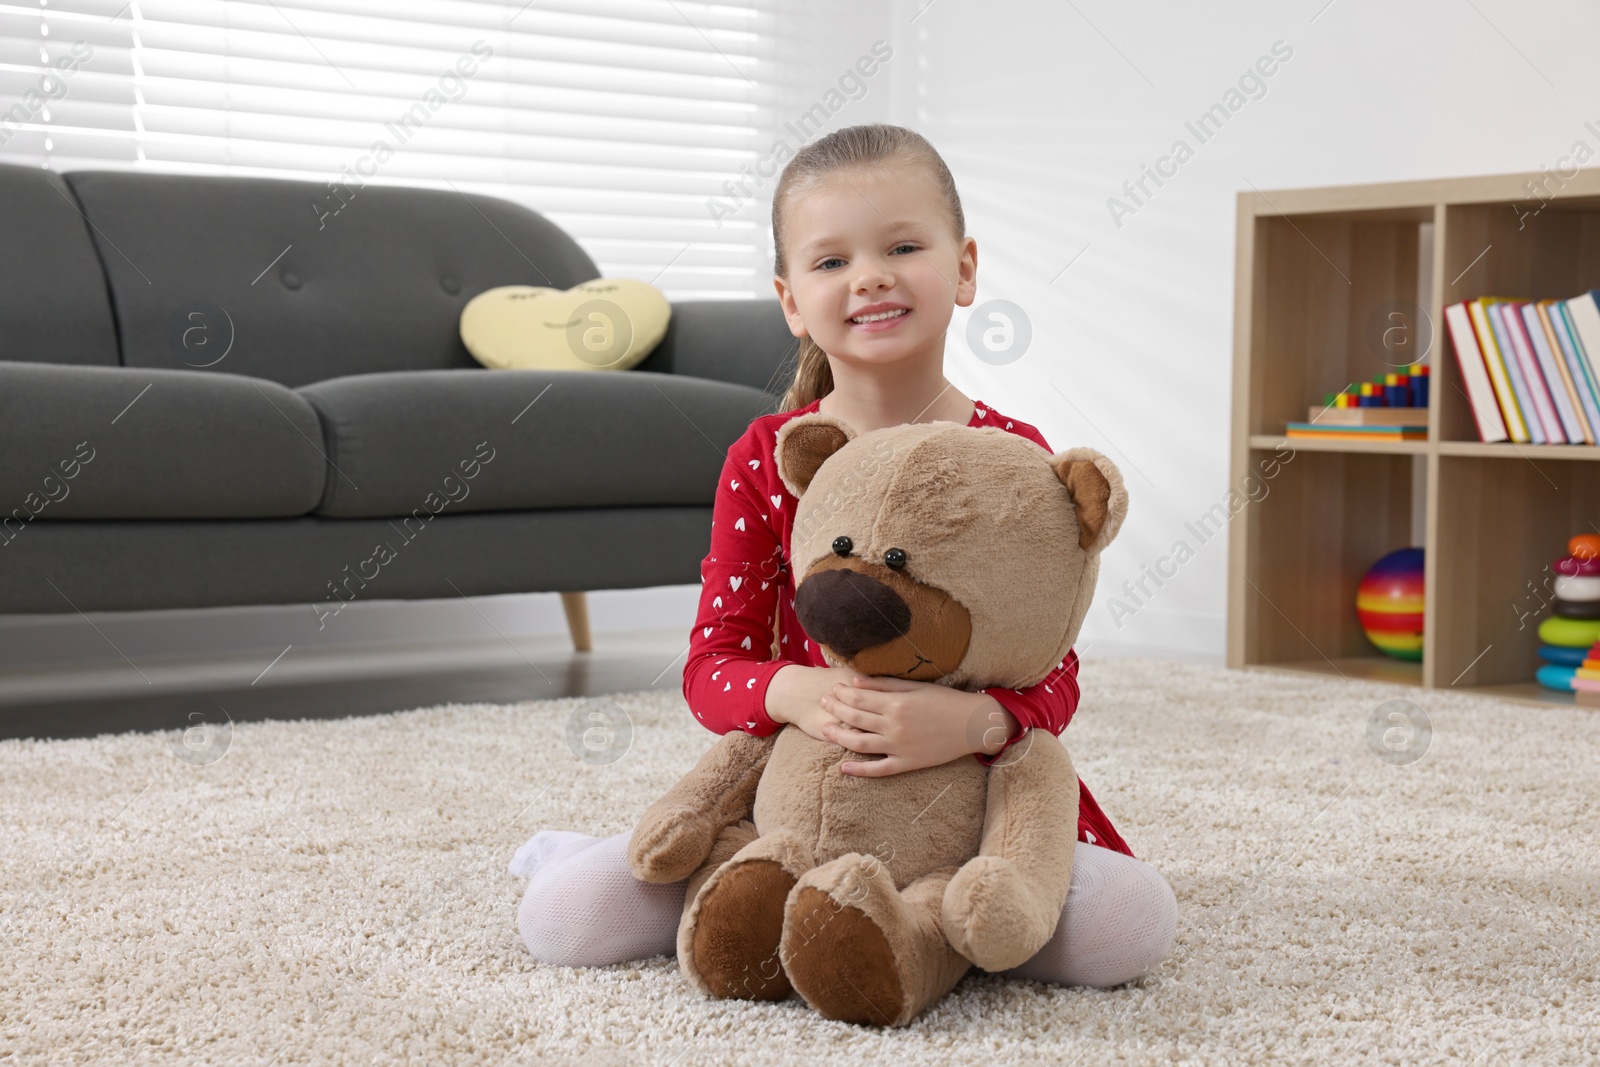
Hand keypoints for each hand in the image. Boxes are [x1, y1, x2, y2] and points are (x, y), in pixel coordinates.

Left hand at [820, 675, 1020, 776]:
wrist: (973, 724)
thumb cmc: (945, 700)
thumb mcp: (916, 687)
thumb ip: (884, 685)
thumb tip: (855, 681)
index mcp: (896, 704)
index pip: (858, 698)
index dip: (841, 694)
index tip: (832, 689)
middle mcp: (894, 727)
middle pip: (855, 719)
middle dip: (835, 710)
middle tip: (823, 703)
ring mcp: (900, 748)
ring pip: (860, 744)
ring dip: (839, 737)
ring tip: (825, 730)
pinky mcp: (908, 764)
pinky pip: (879, 770)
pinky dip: (860, 770)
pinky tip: (844, 767)